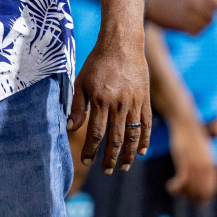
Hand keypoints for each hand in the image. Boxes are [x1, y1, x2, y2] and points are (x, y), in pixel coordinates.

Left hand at [68, 29, 150, 174]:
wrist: (122, 45)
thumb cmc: (97, 63)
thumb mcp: (81, 81)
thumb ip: (77, 106)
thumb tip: (70, 128)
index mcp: (100, 100)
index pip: (96, 132)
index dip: (91, 149)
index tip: (86, 161)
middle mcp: (119, 104)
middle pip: (115, 138)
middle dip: (110, 158)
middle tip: (106, 171)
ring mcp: (134, 103)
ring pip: (132, 135)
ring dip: (127, 154)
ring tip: (123, 167)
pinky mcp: (145, 100)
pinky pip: (146, 124)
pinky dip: (144, 139)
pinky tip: (140, 152)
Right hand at [165, 118, 216, 203]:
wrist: (185, 123)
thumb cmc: (192, 138)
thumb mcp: (203, 153)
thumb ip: (205, 166)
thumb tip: (203, 178)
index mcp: (212, 166)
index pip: (211, 190)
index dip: (203, 198)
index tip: (194, 200)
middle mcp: (206, 168)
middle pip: (201, 192)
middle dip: (191, 197)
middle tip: (181, 194)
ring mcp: (195, 165)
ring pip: (190, 189)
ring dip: (181, 193)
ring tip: (173, 190)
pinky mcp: (184, 161)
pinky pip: (181, 182)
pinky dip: (175, 188)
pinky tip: (169, 187)